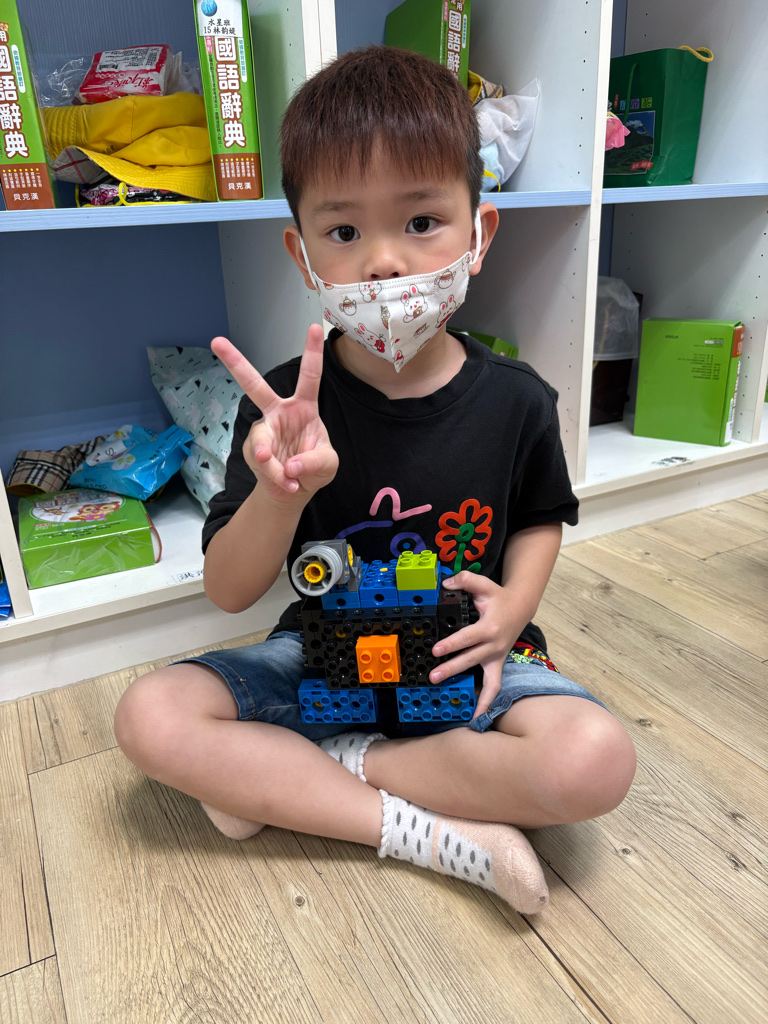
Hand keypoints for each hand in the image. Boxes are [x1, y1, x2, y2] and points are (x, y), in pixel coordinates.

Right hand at [211, 325, 338, 502]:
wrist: (293, 490)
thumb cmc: (313, 467)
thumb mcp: (328, 465)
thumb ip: (315, 462)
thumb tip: (289, 465)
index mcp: (303, 407)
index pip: (309, 376)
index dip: (312, 352)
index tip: (313, 327)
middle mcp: (279, 413)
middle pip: (254, 386)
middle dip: (235, 363)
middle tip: (216, 342)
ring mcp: (262, 431)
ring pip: (262, 443)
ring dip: (275, 465)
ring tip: (290, 480)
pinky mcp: (252, 451)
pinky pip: (262, 464)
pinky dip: (276, 477)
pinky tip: (287, 484)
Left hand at [429, 572, 527, 719]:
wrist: (520, 608)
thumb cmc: (499, 598)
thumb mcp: (485, 584)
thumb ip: (466, 580)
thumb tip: (446, 583)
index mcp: (489, 628)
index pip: (467, 638)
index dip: (451, 644)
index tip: (436, 651)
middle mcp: (494, 646)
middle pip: (471, 660)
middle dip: (452, 669)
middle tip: (434, 676)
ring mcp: (497, 658)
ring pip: (487, 681)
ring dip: (474, 696)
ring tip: (460, 709)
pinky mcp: (497, 665)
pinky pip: (494, 687)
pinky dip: (486, 703)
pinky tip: (476, 717)